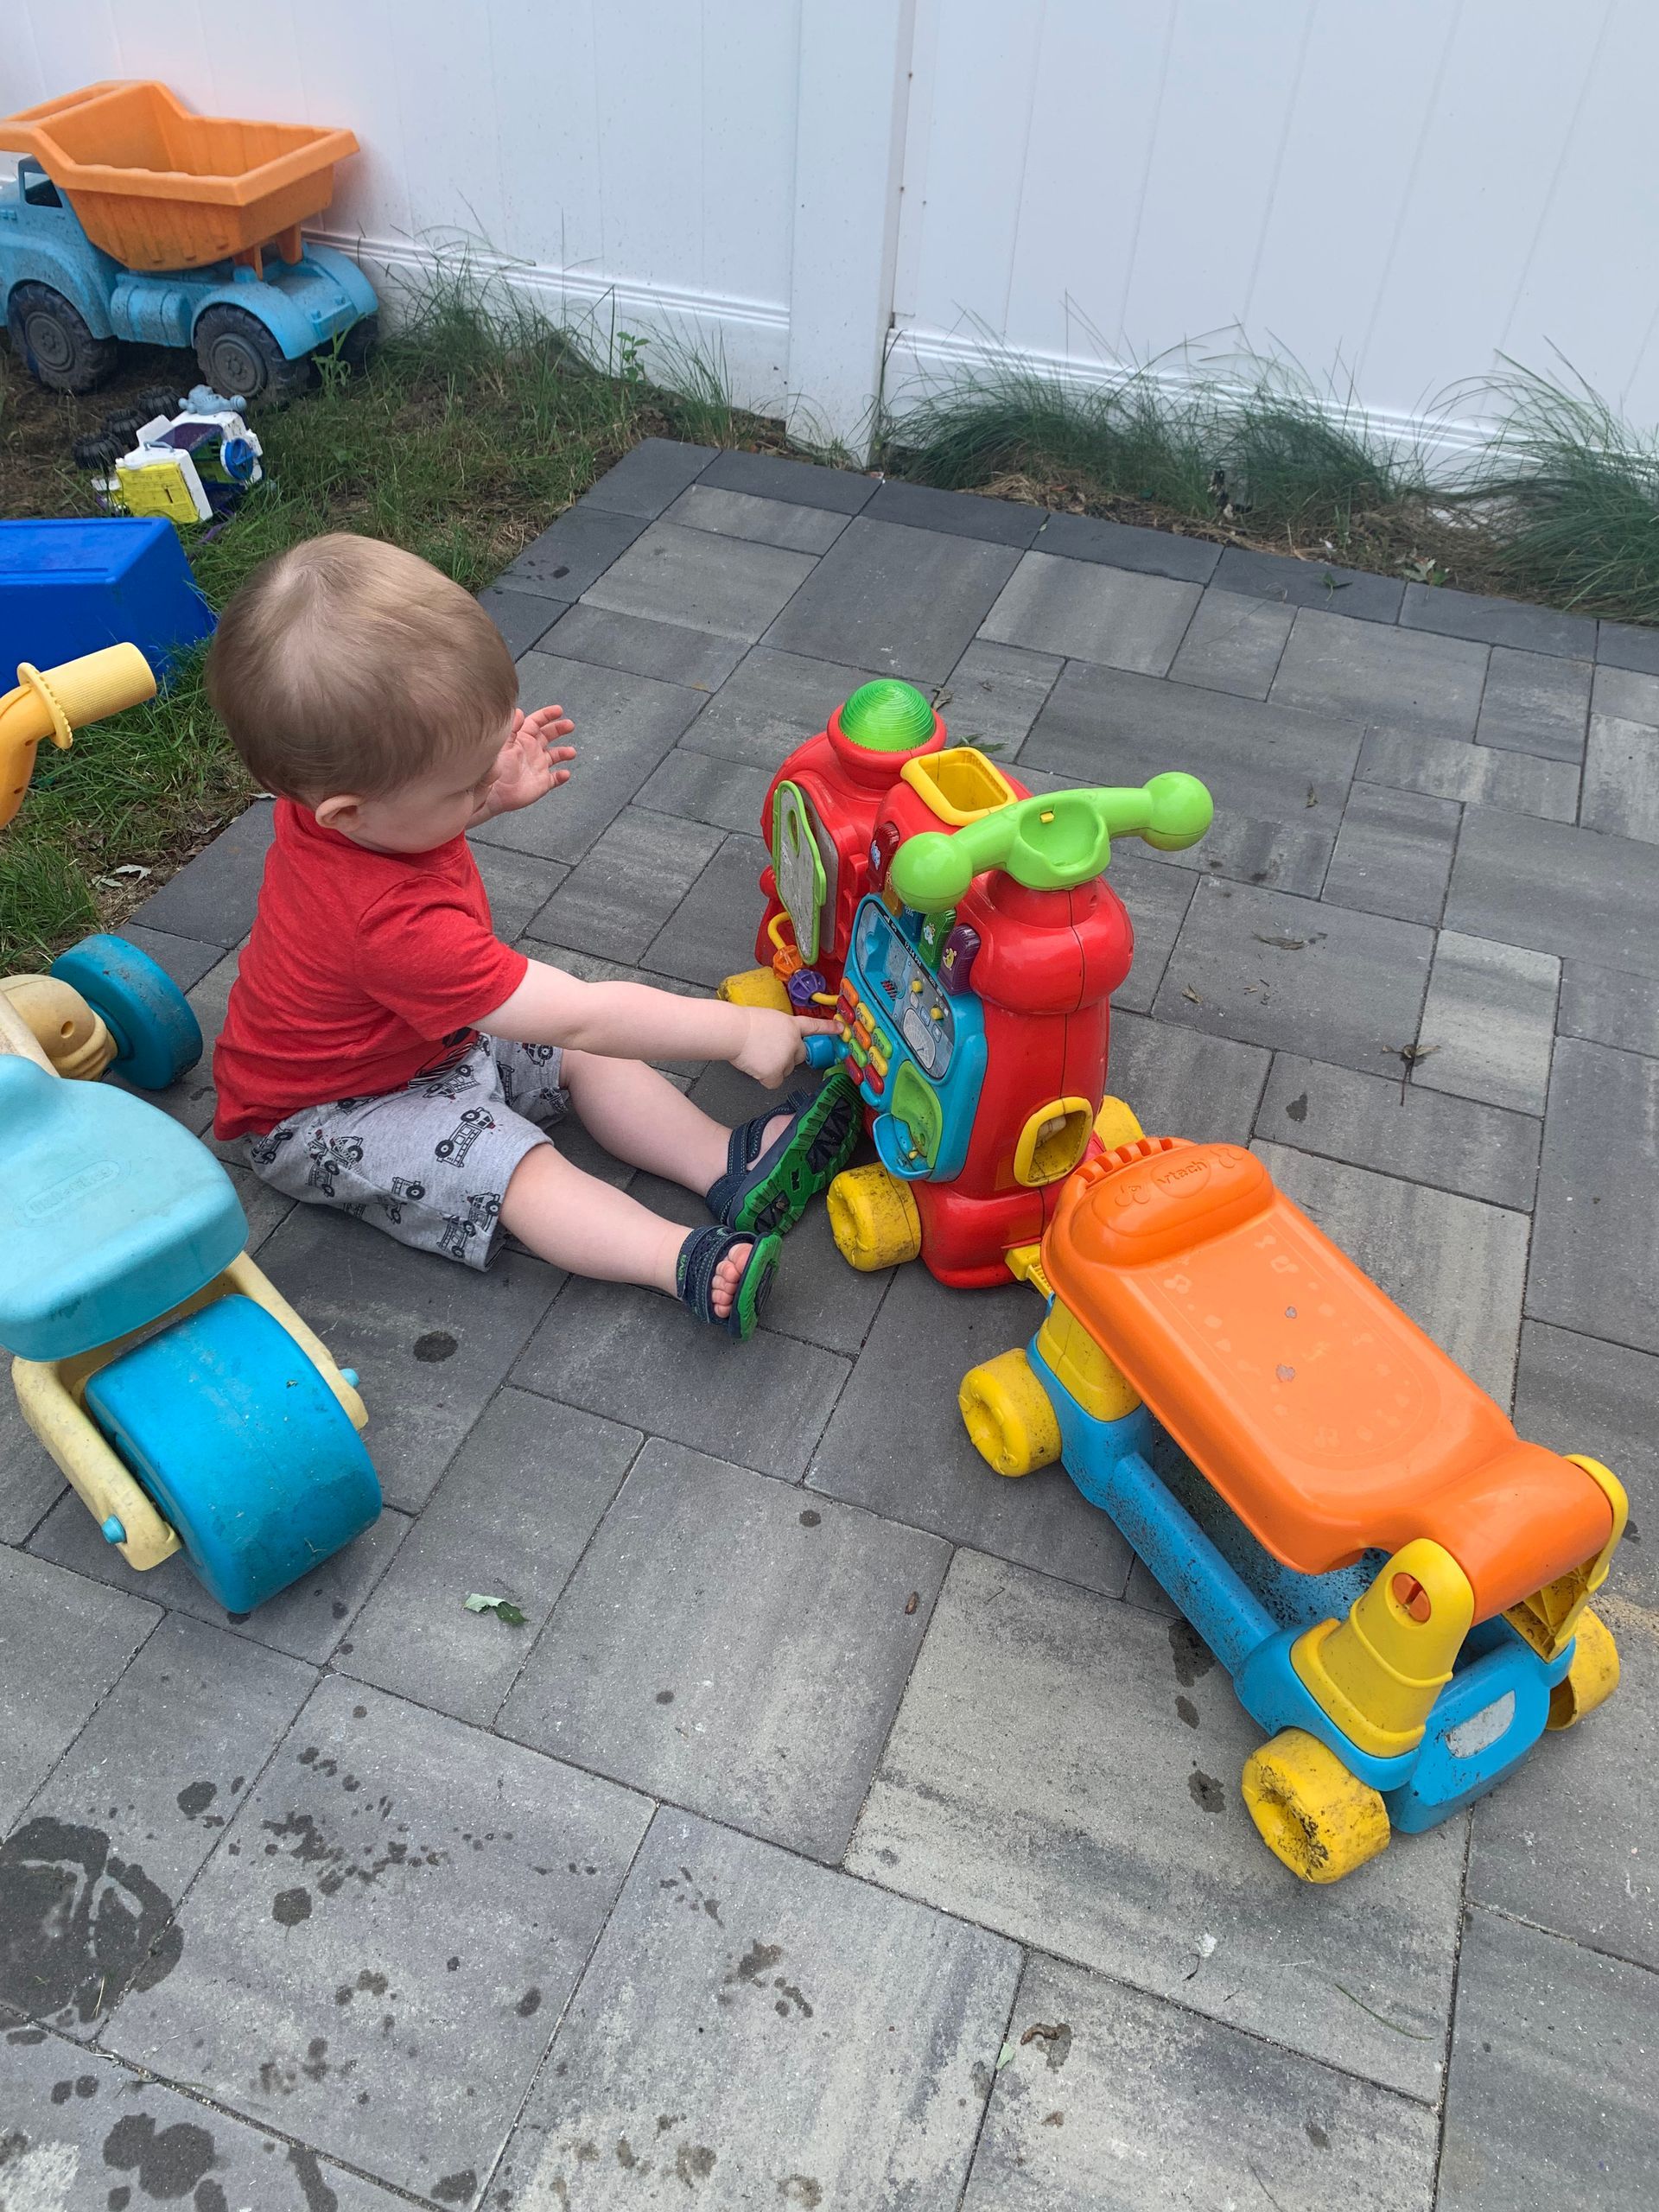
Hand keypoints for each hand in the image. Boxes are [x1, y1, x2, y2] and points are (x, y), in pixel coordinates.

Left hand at [473, 705, 575, 819]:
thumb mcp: (502, 745)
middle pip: (548, 735)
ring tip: (571, 752)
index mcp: (522, 738)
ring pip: (555, 756)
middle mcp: (531, 750)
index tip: (559, 710)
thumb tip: (518, 712)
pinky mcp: (542, 783)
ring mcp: (537, 766)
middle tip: (570, 725)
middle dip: (559, 729)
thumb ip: (512, 729)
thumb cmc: (493, 769)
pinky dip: (562, 776)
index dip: (548, 715)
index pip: (536, 722)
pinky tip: (565, 774)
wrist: (491, 794)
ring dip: (565, 752)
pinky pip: (556, 778)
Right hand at [732, 1009, 836, 1088]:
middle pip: (799, 1056)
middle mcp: (793, 1042)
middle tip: (768, 1052)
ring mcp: (786, 1058)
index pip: (813, 1026)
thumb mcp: (768, 1019)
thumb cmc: (743, 1024)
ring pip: (785, 1070)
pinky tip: (755, 1067)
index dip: (828, 1028)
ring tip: (757, 1056)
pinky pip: (774, 1082)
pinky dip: (765, 1078)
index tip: (841, 1029)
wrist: (734, 1031)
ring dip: (774, 1067)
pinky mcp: (776, 1072)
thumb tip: (777, 1041)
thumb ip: (779, 1030)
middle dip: (787, 1057)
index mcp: (791, 1025)